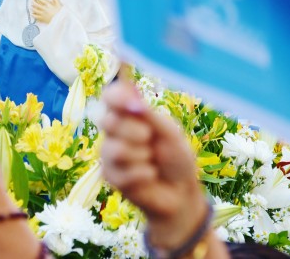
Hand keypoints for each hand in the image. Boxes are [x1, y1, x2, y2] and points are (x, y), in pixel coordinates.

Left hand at [31, 0, 62, 23]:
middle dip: (33, 0)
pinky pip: (35, 16)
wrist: (61, 21)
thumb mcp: (59, 4)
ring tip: (32, 5)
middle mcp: (43, 8)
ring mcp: (42, 14)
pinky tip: (32, 13)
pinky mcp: (42, 19)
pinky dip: (33, 14)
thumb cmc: (60, 12)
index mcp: (48, 4)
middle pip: (35, 3)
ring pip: (34, 9)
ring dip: (32, 7)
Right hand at [100, 80, 207, 249]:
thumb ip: (150, 116)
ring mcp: (109, 153)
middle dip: (134, 131)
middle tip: (149, 138)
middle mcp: (113, 131)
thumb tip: (134, 102)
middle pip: (108, 121)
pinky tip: (150, 176)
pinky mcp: (110, 175)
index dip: (117, 97)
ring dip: (141, 156)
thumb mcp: (169, 133)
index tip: (134, 105)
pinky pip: (121, 171)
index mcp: (128, 115)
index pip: (110, 96)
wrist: (181, 192)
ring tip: (151, 160)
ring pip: (114, 149)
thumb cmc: (176, 158)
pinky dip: (143, 173)